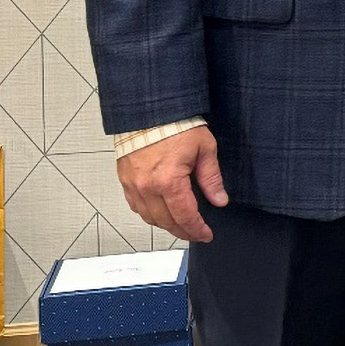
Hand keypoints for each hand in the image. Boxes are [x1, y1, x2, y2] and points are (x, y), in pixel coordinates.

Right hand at [116, 127, 227, 242]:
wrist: (149, 110)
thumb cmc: (177, 125)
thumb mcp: (204, 149)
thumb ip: (211, 178)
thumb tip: (219, 200)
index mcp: (169, 182)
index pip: (184, 216)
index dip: (196, 229)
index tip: (206, 235)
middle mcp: (147, 188)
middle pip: (166, 222)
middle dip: (183, 231)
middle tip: (197, 234)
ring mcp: (133, 186)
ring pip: (149, 217)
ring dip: (166, 225)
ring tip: (182, 225)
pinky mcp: (125, 181)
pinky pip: (136, 206)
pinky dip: (149, 214)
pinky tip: (161, 213)